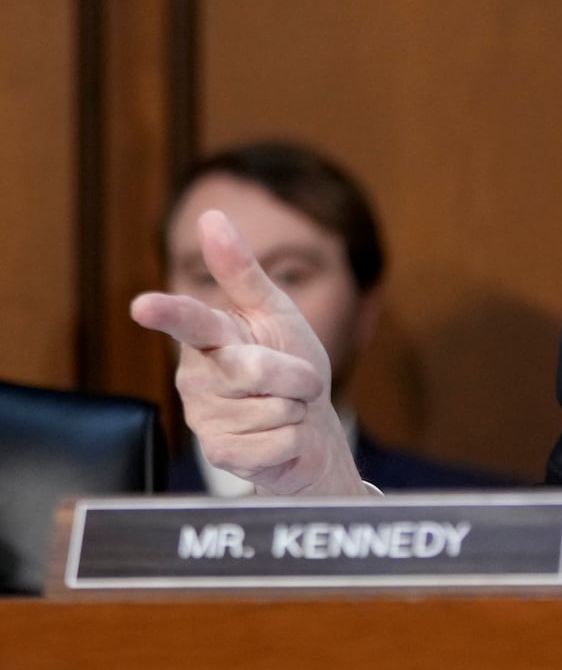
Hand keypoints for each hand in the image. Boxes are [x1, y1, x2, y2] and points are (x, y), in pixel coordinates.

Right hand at [130, 210, 367, 494]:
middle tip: (296, 380)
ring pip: (269, 407)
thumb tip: (211, 216)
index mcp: (209, 336)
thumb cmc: (290, 362)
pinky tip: (279, 437)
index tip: (144, 305)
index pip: (188, 320)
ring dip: (294, 408)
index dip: (168, 311)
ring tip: (284, 407)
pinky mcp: (221, 453)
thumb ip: (242, 271)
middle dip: (294, 374)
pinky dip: (291, 439)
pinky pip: (273, 441)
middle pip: (254, 368)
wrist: (309, 427)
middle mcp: (197, 376)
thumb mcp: (275, 312)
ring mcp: (205, 418)